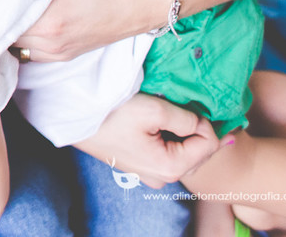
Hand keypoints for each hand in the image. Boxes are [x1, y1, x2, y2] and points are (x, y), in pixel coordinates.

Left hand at [13, 0, 168, 60]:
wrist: (151, 1)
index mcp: (55, 21)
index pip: (4, 16)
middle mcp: (54, 43)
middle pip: (5, 31)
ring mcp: (59, 53)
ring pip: (15, 44)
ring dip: (10, 23)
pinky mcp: (65, 54)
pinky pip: (30, 51)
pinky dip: (22, 35)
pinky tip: (23, 12)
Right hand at [75, 93, 225, 187]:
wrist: (76, 117)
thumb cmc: (113, 113)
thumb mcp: (156, 110)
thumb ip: (189, 119)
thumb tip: (205, 126)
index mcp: (170, 168)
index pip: (209, 144)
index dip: (204, 121)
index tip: (184, 105)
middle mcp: (163, 179)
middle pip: (199, 153)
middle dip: (196, 130)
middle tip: (179, 107)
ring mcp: (150, 175)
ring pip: (184, 154)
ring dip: (183, 134)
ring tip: (165, 115)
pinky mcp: (141, 168)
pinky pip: (168, 154)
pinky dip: (170, 139)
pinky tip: (155, 124)